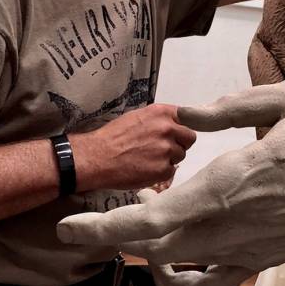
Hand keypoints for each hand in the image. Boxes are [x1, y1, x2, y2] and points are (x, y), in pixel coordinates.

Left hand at [57, 79, 284, 273]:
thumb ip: (231, 107)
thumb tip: (182, 115)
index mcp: (240, 178)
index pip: (159, 214)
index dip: (108, 226)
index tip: (70, 226)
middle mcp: (239, 221)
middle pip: (158, 245)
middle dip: (111, 240)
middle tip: (78, 230)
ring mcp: (253, 246)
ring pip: (180, 265)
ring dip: (141, 254)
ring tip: (121, 236)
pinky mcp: (268, 255)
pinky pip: (216, 282)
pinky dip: (183, 280)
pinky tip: (168, 268)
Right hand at [71, 104, 195, 191]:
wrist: (96, 158)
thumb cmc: (113, 137)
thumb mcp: (137, 117)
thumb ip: (158, 119)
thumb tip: (174, 124)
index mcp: (162, 112)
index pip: (188, 118)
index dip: (181, 128)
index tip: (178, 134)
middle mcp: (168, 128)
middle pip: (189, 138)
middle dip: (179, 144)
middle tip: (162, 149)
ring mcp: (167, 149)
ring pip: (180, 155)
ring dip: (169, 159)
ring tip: (149, 160)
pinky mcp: (163, 169)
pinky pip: (171, 171)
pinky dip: (161, 172)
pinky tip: (145, 169)